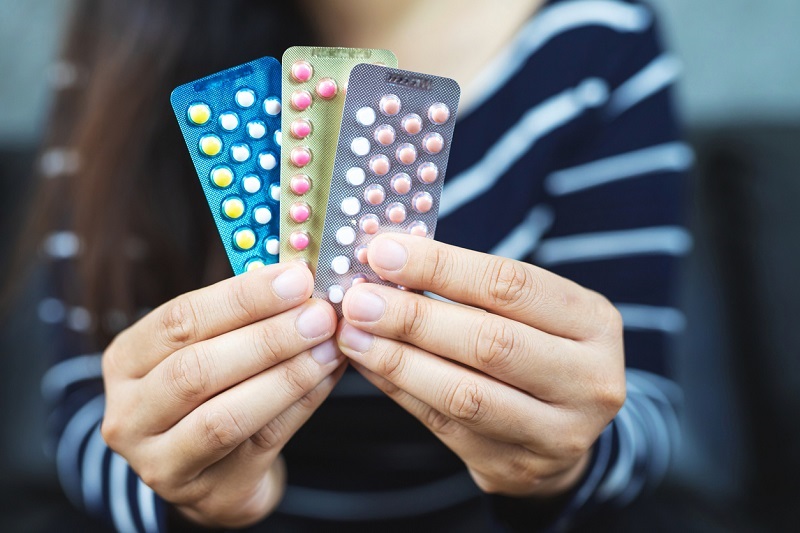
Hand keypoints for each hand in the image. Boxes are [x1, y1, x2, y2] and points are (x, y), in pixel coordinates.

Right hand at [101, 263, 343, 527]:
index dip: (241, 297)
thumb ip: (242, 315)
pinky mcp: (208, 491)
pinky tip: (327, 376)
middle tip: (319, 316)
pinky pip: (262, 441)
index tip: (295, 278)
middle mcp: (131, 413)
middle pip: (197, 370)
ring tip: (328, 347)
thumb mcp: (207, 346)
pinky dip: (301, 403)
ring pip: (226, 417)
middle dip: (267, 338)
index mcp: (127, 360)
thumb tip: (302, 278)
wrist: (213, 468)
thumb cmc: (212, 389)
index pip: (180, 320)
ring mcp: (162, 460)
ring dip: (287, 376)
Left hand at [336, 234, 624, 496]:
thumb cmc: (539, 346)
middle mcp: (587, 380)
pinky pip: (443, 425)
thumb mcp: (533, 309)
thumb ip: (473, 285)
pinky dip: (399, 390)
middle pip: (490, 343)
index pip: (512, 285)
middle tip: (359, 299)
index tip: (384, 252)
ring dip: (398, 360)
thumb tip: (388, 258)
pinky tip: (368, 364)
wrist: (566, 427)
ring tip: (352, 333)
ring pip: (465, 394)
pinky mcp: (514, 465)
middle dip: (414, 318)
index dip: (442, 267)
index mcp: (594, 322)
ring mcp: (555, 433)